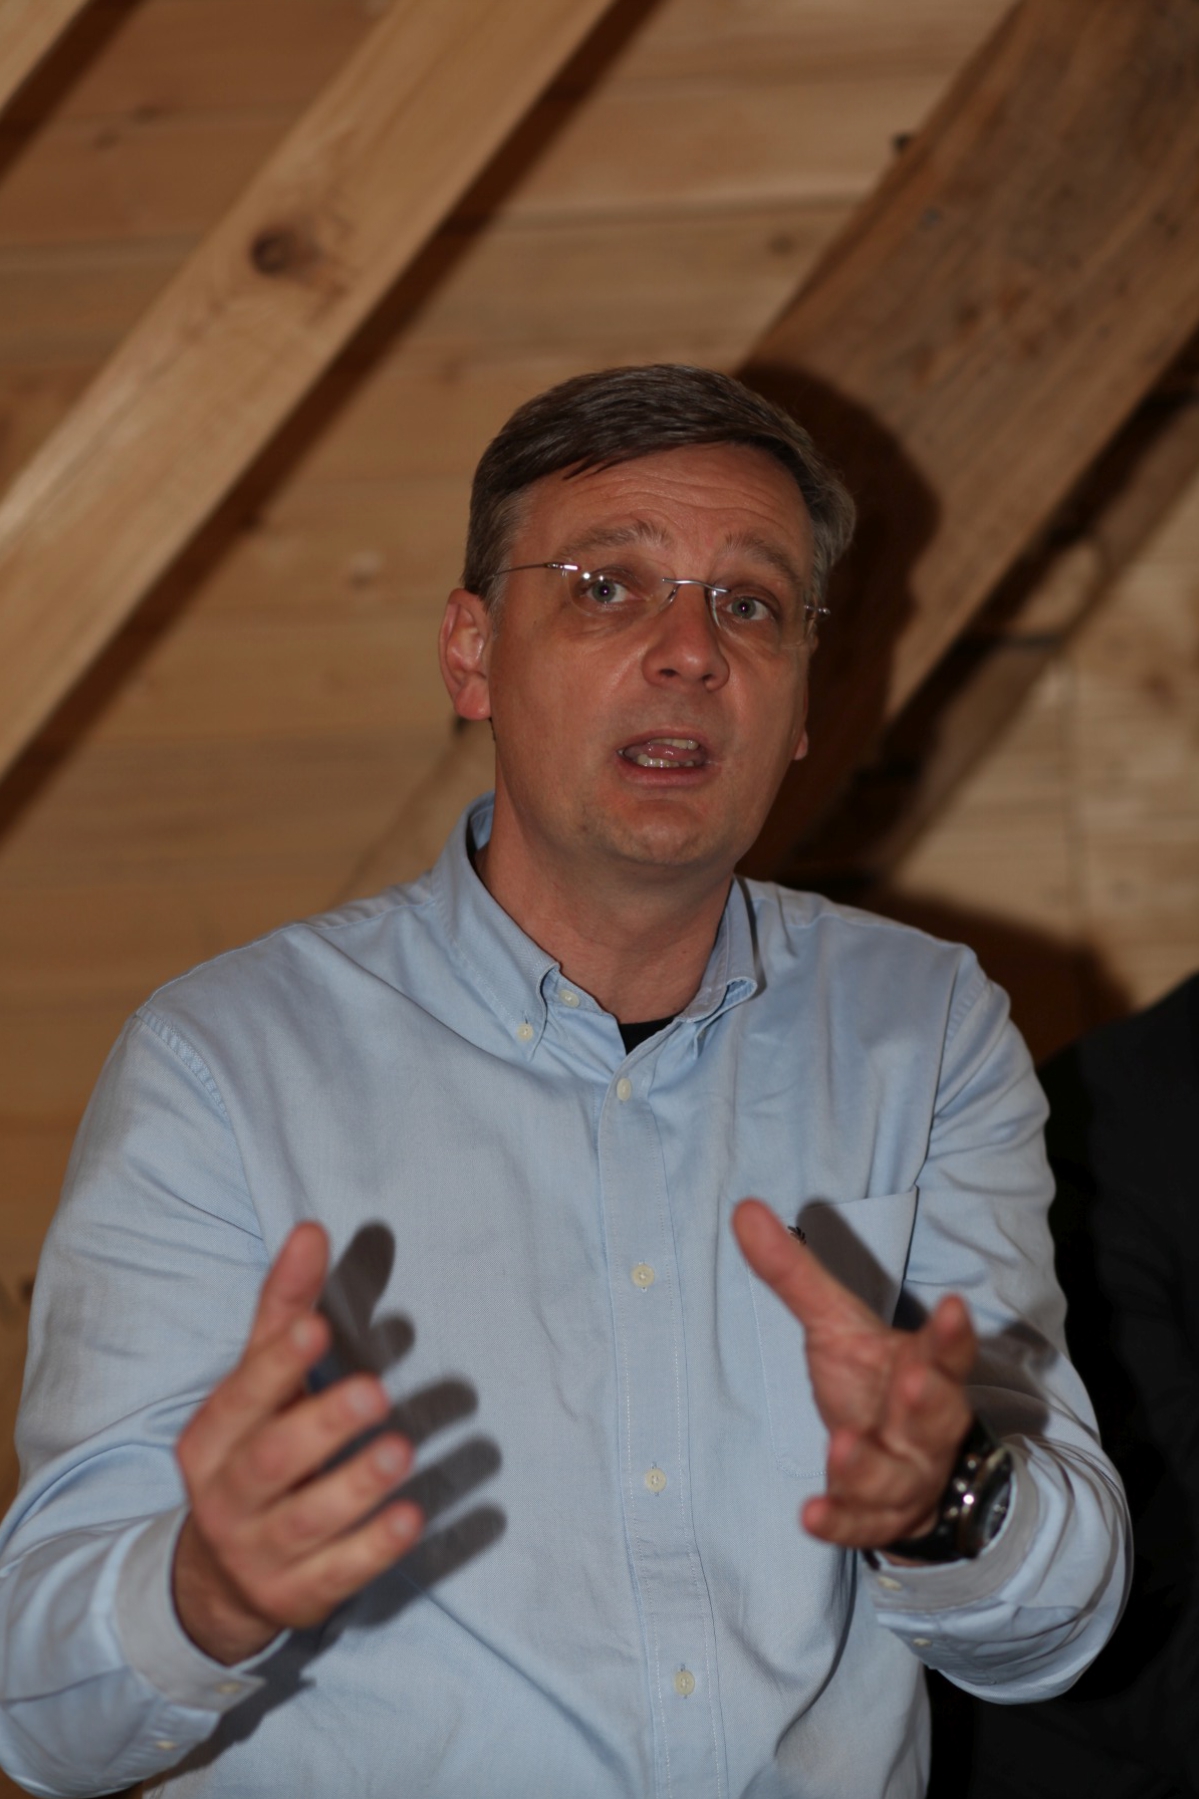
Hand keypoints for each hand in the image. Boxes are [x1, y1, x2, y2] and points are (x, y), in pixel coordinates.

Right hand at [172, 1223, 422, 1664]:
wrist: (222, 1574)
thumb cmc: (257, 1449)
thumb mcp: (260, 1385)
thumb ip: (286, 1310)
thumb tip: (313, 1229)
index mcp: (211, 1437)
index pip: (242, 1396)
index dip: (279, 1364)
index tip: (319, 1327)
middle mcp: (227, 1497)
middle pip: (270, 1461)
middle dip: (321, 1425)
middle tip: (375, 1391)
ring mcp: (259, 1553)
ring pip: (307, 1521)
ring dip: (356, 1485)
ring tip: (403, 1449)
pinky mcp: (299, 1596)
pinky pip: (338, 1575)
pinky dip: (375, 1548)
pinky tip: (413, 1518)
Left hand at [733, 1199, 975, 1551]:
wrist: (912, 1471)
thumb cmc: (874, 1384)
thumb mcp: (835, 1324)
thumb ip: (795, 1272)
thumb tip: (742, 1208)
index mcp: (924, 1369)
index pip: (946, 1350)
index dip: (952, 1333)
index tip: (954, 1307)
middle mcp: (924, 1425)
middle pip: (936, 1414)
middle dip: (928, 1399)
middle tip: (917, 1380)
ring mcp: (907, 1475)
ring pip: (900, 1475)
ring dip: (871, 1464)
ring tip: (841, 1447)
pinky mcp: (880, 1517)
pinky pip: (864, 1526)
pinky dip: (840, 1522)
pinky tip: (810, 1515)